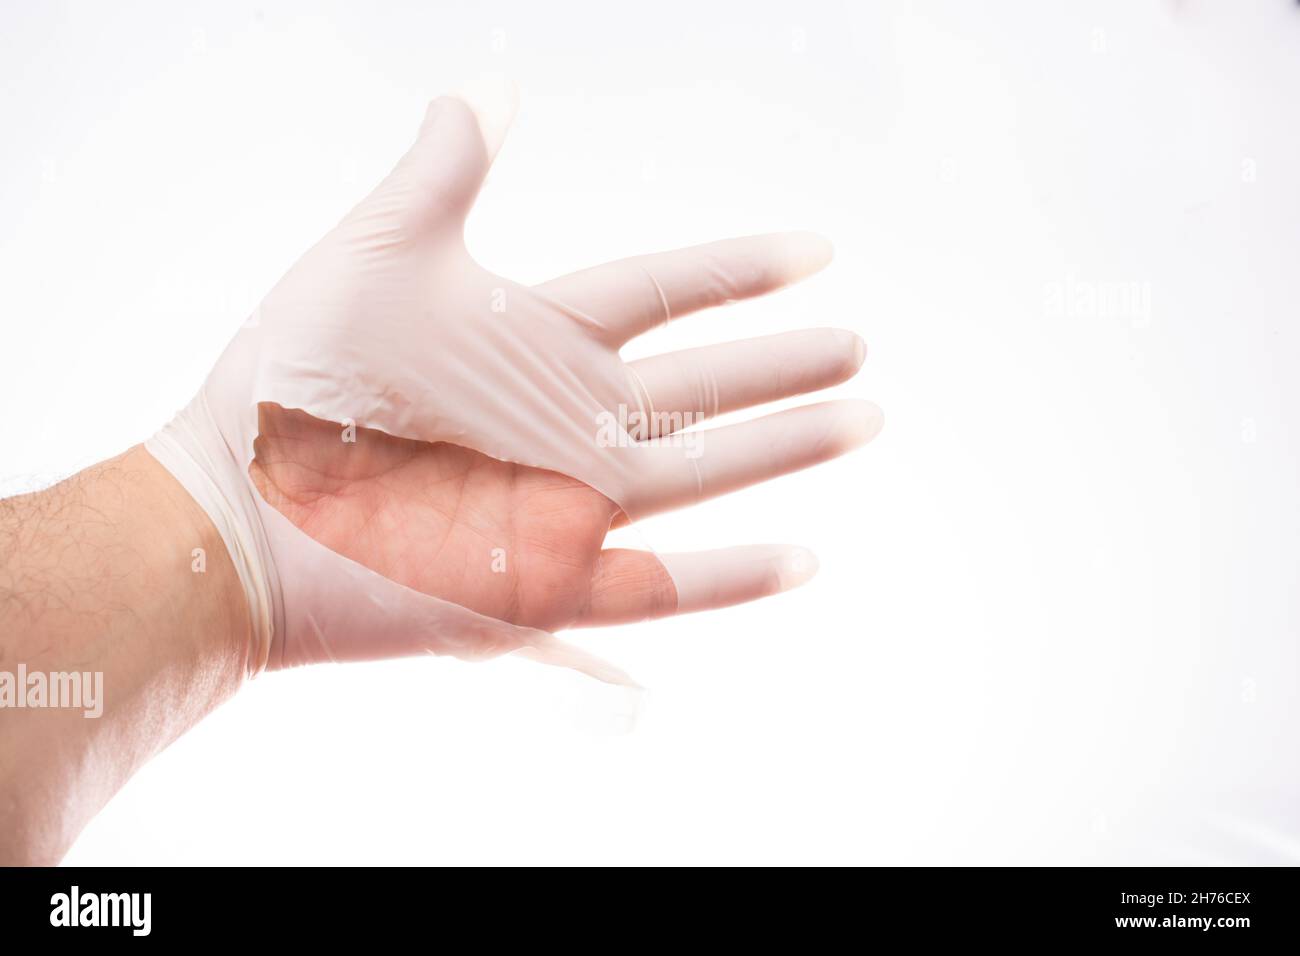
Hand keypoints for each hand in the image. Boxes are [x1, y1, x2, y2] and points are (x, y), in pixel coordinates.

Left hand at [149, 89, 881, 676]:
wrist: (237, 509)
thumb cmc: (291, 381)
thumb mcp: (376, 252)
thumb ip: (443, 171)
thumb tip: (490, 88)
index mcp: (537, 341)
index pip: (664, 293)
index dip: (737, 271)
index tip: (813, 250)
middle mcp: (566, 421)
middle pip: (703, 387)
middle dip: (782, 364)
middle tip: (856, 343)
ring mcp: (564, 503)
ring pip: (705, 472)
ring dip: (786, 446)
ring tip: (860, 416)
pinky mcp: (547, 583)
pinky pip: (662, 584)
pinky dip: (734, 576)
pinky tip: (804, 559)